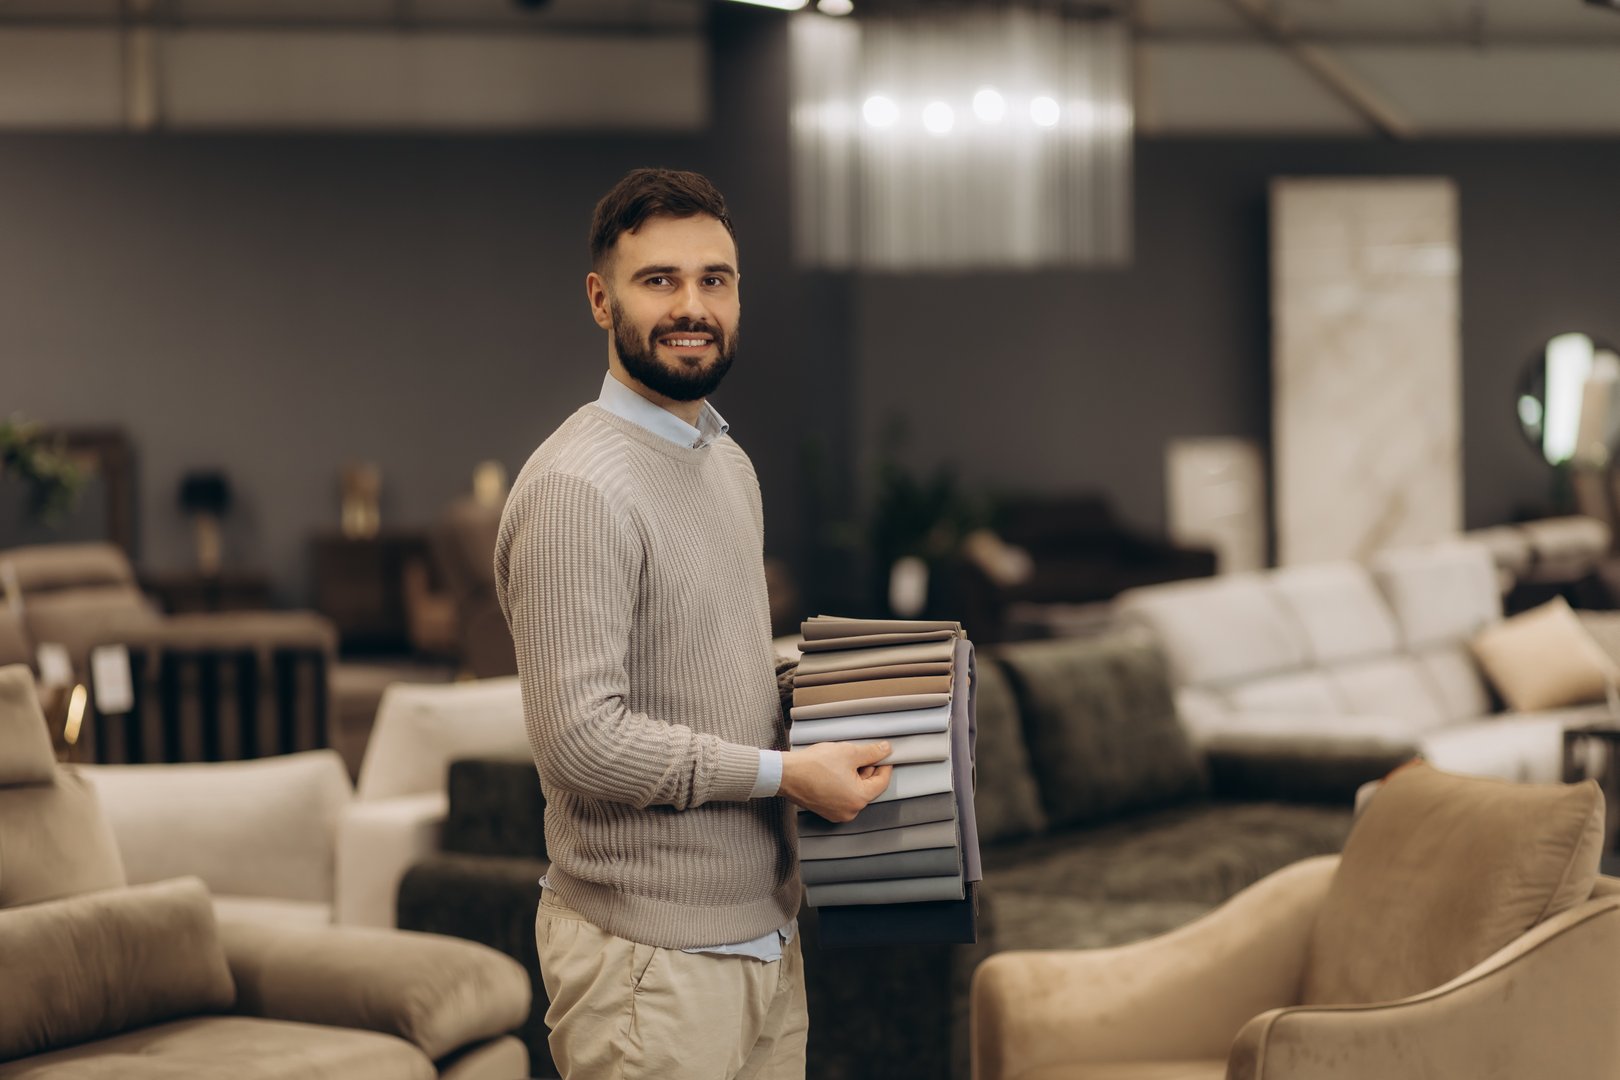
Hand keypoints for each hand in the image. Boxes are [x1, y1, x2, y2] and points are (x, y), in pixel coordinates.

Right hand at [779, 741, 893, 822]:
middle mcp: (850, 811)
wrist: (786, 774)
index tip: (884, 755)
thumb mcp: (848, 753)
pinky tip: (836, 770)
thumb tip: (885, 750)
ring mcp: (837, 813)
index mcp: (858, 799)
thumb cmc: (813, 765)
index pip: (882, 782)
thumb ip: (871, 752)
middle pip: (868, 788)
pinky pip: (843, 796)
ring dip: (855, 776)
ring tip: (845, 761)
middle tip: (862, 754)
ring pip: (855, 792)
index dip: (884, 765)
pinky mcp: (826, 810)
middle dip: (868, 770)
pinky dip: (844, 784)